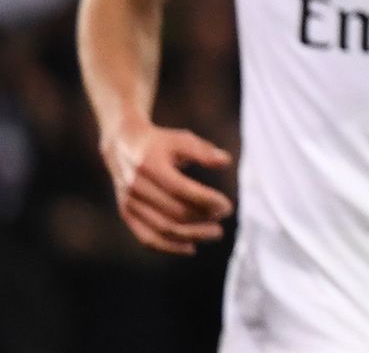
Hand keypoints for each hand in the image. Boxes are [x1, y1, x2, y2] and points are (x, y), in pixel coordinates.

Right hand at [100, 120, 232, 254]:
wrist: (123, 146)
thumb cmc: (160, 143)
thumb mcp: (182, 139)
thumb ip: (204, 151)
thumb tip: (226, 162)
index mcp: (151, 166)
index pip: (182, 189)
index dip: (207, 201)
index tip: (227, 207)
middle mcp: (137, 186)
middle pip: (173, 212)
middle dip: (202, 220)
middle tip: (223, 219)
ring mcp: (129, 202)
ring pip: (162, 229)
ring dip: (191, 235)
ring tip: (215, 233)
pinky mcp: (126, 213)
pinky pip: (147, 238)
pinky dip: (169, 247)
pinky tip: (191, 248)